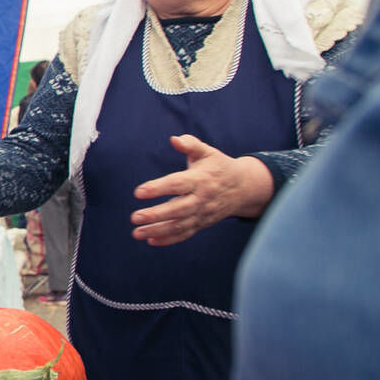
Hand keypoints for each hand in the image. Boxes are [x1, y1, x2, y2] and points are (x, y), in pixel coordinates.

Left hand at [130, 134, 273, 244]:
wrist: (244, 187)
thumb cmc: (218, 167)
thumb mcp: (207, 152)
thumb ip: (190, 144)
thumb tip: (174, 139)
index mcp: (200, 179)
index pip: (177, 184)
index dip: (158, 188)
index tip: (138, 192)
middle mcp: (201, 199)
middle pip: (178, 209)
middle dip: (156, 215)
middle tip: (135, 217)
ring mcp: (202, 213)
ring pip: (180, 225)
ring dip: (157, 231)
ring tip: (136, 233)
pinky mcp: (202, 223)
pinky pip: (185, 234)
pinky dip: (169, 240)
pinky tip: (151, 241)